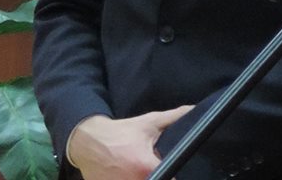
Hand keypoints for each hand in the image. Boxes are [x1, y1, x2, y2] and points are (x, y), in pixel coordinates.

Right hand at [65, 107, 191, 179]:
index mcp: (145, 166)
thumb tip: (193, 109)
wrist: (87, 142)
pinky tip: (127, 172)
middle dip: (159, 174)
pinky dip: (130, 179)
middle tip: (154, 165)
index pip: (170, 177)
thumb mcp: (148, 123)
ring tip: (136, 167)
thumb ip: (174, 117)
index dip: (174, 173)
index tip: (173, 167)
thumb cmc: (121, 132)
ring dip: (144, 177)